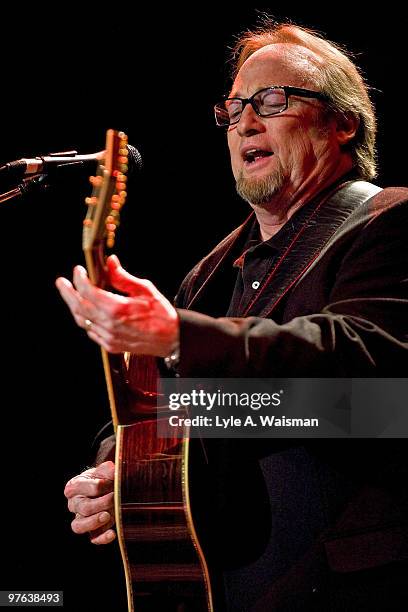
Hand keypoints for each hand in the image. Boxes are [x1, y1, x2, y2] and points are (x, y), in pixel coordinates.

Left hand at [55, 255, 178, 355]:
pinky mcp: (111, 345)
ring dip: (74, 307)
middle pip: (79, 307)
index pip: (88, 291)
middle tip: (61, 282)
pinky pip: (91, 332)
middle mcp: (109, 325)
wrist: (172, 339)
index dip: (79, 279)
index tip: (79, 270)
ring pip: (83, 321)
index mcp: (117, 308)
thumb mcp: (145, 289)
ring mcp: (109, 337)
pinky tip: (86, 312)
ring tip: (70, 295)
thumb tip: (110, 263)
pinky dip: (85, 320)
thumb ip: (123, 277)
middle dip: (67, 293)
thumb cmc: (162, 314)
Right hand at [64, 461, 115, 544]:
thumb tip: (112, 468)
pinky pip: (93, 538)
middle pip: (83, 507)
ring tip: (107, 516)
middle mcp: (74, 504)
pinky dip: (102, 538)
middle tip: (113, 498)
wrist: (107, 489)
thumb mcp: (103, 471)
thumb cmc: (102, 478)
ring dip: (94, 522)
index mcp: (74, 487)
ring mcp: (81, 519)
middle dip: (99, 504)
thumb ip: (107, 469)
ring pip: (79, 526)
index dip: (96, 486)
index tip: (109, 483)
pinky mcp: (92, 531)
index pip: (80, 487)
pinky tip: (112, 533)